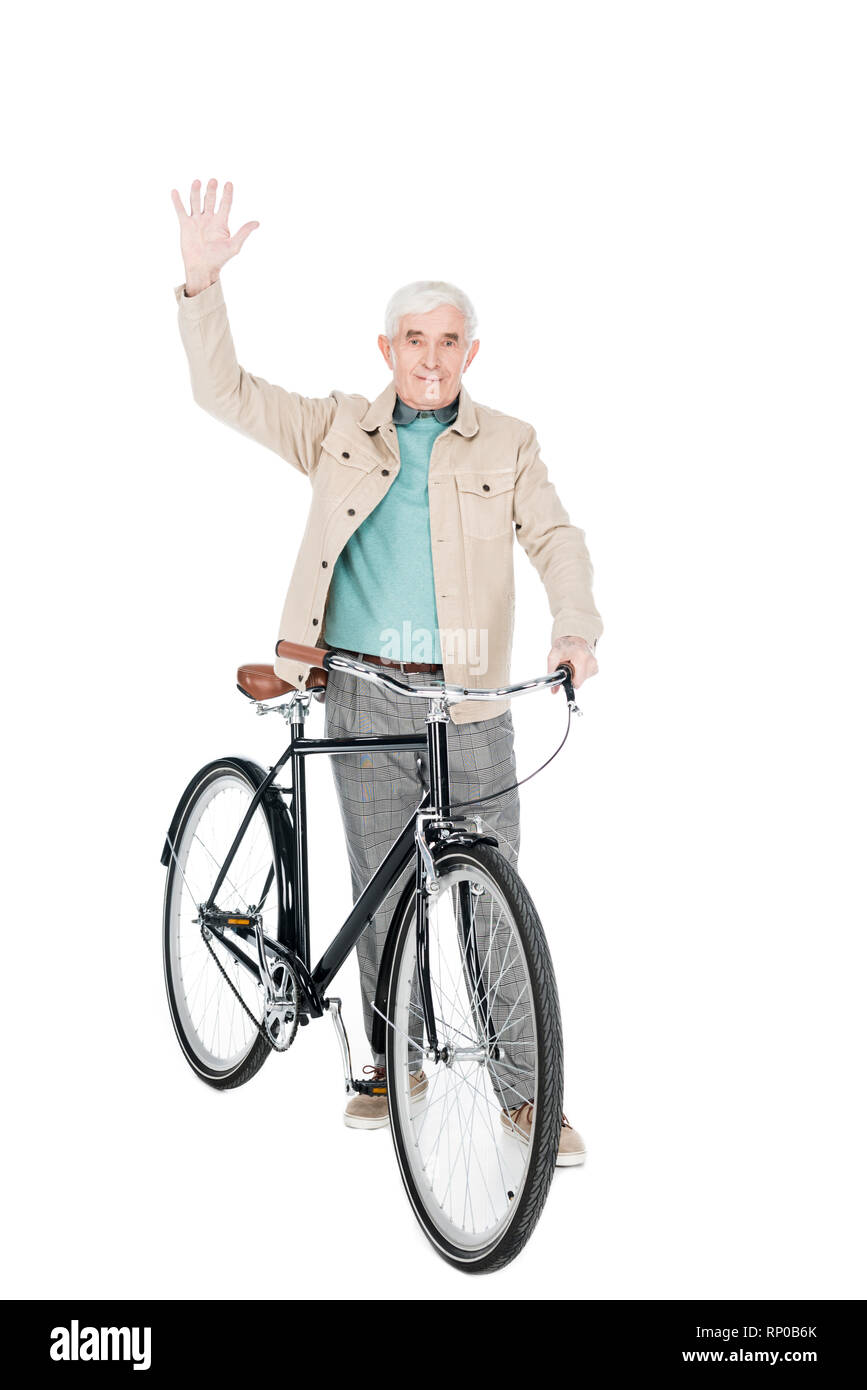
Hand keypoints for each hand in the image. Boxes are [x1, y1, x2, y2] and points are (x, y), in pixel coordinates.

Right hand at [170, 178, 258, 293]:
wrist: (202, 268)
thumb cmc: (219, 259)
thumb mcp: (234, 246)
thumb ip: (244, 232)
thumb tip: (257, 222)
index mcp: (221, 223)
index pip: (225, 204)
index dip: (227, 194)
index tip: (229, 183)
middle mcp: (209, 219)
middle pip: (210, 200)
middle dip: (212, 190)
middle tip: (213, 181)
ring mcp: (197, 221)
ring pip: (196, 202)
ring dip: (196, 192)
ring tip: (197, 181)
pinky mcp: (186, 225)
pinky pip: (181, 210)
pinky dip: (177, 201)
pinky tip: (175, 191)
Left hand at [547, 635, 597, 692]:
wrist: (574, 637)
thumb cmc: (564, 646)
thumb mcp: (553, 657)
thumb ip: (552, 674)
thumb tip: (554, 691)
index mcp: (581, 657)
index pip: (577, 681)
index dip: (569, 680)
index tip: (565, 673)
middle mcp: (591, 661)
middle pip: (579, 682)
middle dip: (572, 677)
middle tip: (568, 666)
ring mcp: (595, 664)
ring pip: (583, 680)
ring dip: (576, 674)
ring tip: (572, 664)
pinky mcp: (596, 667)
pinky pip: (586, 676)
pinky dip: (580, 673)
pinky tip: (577, 665)